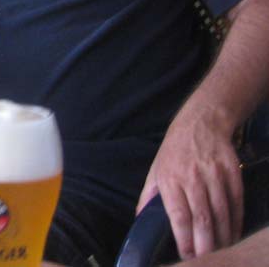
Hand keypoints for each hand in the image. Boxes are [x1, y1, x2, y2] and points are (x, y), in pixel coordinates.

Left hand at [137, 108, 242, 258]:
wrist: (200, 124)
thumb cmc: (174, 151)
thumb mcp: (155, 170)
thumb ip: (148, 196)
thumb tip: (140, 219)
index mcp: (169, 179)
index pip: (178, 215)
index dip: (184, 238)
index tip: (187, 255)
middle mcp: (192, 178)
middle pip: (201, 218)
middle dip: (205, 244)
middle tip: (206, 260)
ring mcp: (213, 175)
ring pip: (221, 213)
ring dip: (222, 236)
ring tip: (221, 251)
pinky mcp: (231, 172)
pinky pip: (235, 202)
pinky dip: (236, 221)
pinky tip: (233, 233)